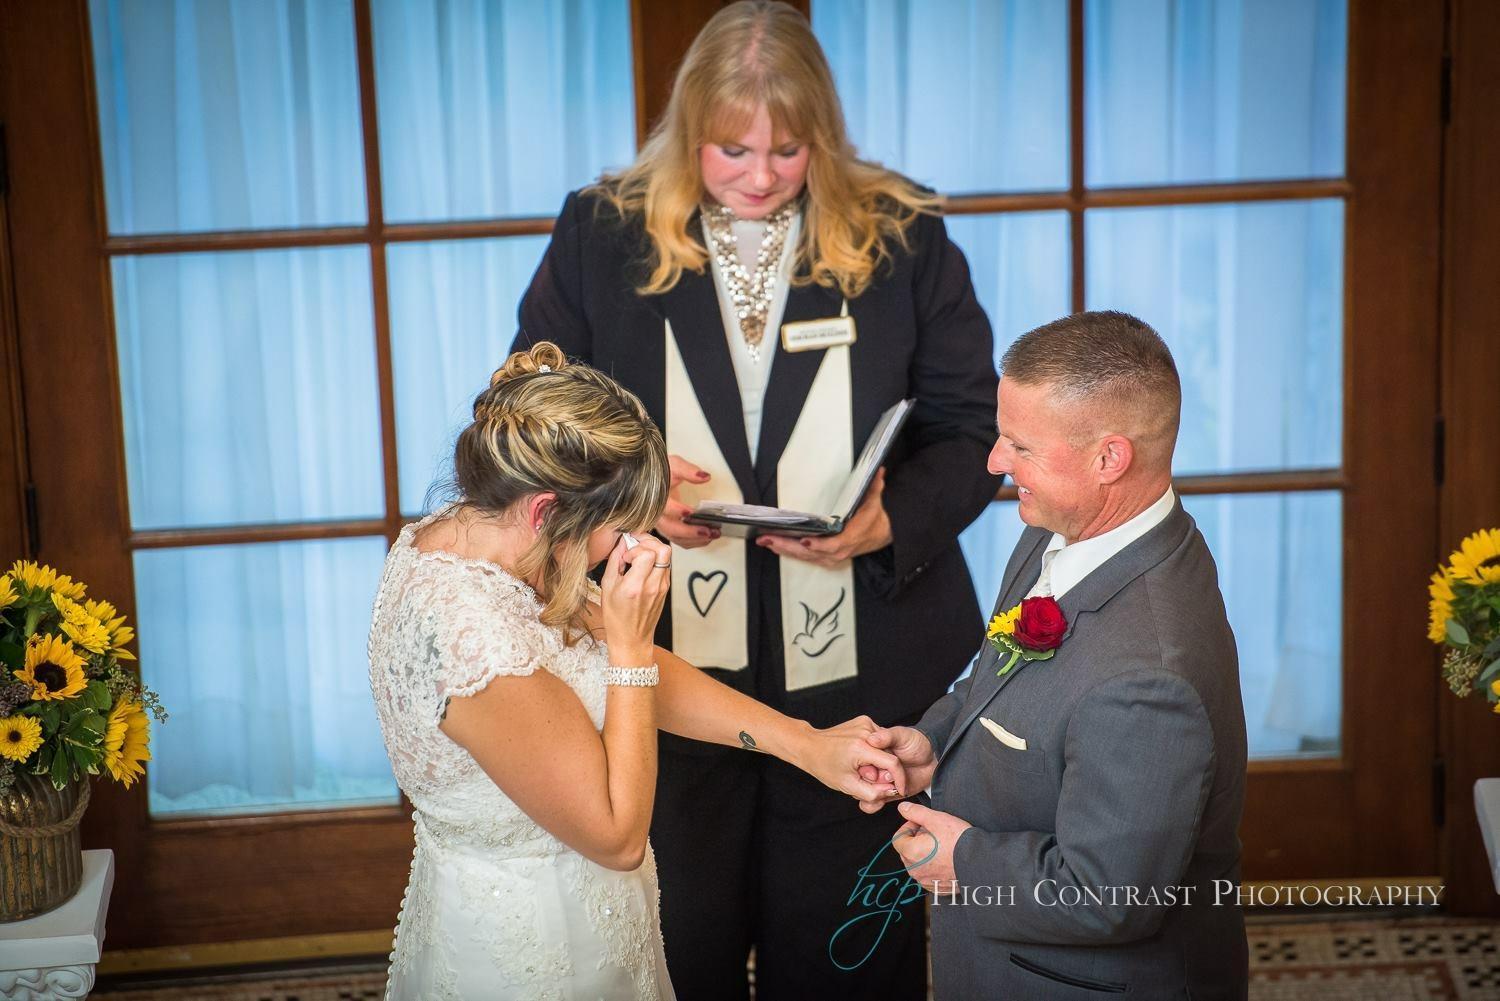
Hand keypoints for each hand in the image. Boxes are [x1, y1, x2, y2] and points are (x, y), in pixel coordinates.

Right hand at [600, 533, 672, 663]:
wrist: (631, 639)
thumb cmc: (616, 617)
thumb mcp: (607, 587)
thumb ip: (614, 561)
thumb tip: (621, 542)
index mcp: (635, 586)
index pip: (647, 554)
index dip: (636, 548)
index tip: (626, 556)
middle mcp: (653, 586)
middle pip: (664, 550)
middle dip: (648, 541)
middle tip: (635, 544)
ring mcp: (662, 587)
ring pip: (667, 555)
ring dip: (653, 548)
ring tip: (638, 552)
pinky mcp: (665, 588)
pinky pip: (665, 565)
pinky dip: (655, 559)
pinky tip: (642, 564)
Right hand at [654, 455, 721, 548]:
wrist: (652, 480)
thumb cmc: (660, 474)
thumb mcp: (673, 465)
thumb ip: (688, 470)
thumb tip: (704, 476)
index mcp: (654, 498)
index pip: (663, 507)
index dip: (676, 510)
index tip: (690, 512)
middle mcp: (656, 513)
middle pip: (670, 528)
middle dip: (690, 532)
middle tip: (707, 530)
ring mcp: (662, 523)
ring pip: (675, 537)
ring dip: (694, 539)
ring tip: (712, 535)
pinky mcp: (668, 528)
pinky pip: (679, 539)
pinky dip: (693, 541)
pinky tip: (706, 537)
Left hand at [757, 467, 891, 565]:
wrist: (880, 535)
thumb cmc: (873, 520)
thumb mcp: (874, 502)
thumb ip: (874, 486)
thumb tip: (877, 469)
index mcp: (850, 538)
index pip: (833, 545)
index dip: (818, 545)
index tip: (805, 541)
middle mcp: (839, 551)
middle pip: (811, 553)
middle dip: (788, 546)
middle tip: (769, 538)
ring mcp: (831, 557)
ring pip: (804, 556)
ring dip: (784, 549)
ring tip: (766, 540)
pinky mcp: (825, 559)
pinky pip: (804, 558)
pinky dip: (789, 552)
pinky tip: (775, 545)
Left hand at [789, 715, 906, 804]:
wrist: (809, 746)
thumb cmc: (824, 766)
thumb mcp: (848, 786)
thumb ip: (873, 793)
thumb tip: (892, 791)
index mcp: (861, 747)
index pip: (893, 763)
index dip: (900, 779)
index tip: (900, 789)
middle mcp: (865, 731)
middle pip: (889, 755)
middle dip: (884, 770)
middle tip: (867, 777)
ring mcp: (865, 723)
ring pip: (886, 747)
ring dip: (880, 760)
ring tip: (861, 767)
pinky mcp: (864, 720)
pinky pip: (879, 739)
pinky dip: (875, 750)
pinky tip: (860, 756)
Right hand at [856, 725, 935, 812]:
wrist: (929, 760)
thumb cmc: (914, 743)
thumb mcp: (901, 735)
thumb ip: (887, 736)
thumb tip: (872, 739)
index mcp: (868, 750)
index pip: (859, 763)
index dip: (869, 768)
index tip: (880, 768)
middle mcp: (868, 766)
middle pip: (860, 779)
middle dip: (876, 781)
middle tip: (890, 777)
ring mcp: (873, 781)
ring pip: (861, 793)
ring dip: (876, 793)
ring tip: (892, 788)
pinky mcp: (880, 793)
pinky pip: (867, 804)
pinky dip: (872, 804)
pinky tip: (883, 799)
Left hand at [891, 800, 970, 893]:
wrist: (980, 862)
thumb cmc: (959, 841)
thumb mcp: (936, 819)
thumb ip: (916, 812)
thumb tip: (902, 808)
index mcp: (911, 853)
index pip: (898, 838)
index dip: (908, 827)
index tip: (921, 823)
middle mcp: (915, 870)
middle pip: (906, 851)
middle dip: (916, 839)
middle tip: (933, 832)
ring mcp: (925, 881)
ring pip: (917, 862)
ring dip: (924, 852)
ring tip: (941, 844)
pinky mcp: (936, 888)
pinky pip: (927, 874)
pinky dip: (932, 865)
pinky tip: (945, 857)